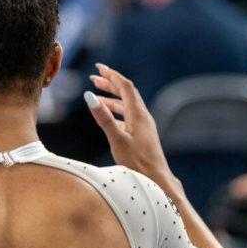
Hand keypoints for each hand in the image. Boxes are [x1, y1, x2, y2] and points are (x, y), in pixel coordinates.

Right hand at [84, 63, 171, 181]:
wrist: (156, 179)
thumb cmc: (137, 162)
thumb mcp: (116, 139)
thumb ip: (103, 117)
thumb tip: (89, 96)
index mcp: (138, 114)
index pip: (125, 86)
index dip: (112, 75)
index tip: (99, 67)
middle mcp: (142, 116)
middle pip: (127, 93)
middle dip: (110, 83)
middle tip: (94, 78)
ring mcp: (143, 125)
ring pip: (127, 104)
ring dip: (113, 97)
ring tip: (98, 94)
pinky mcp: (142, 134)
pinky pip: (128, 115)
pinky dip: (116, 110)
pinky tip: (109, 115)